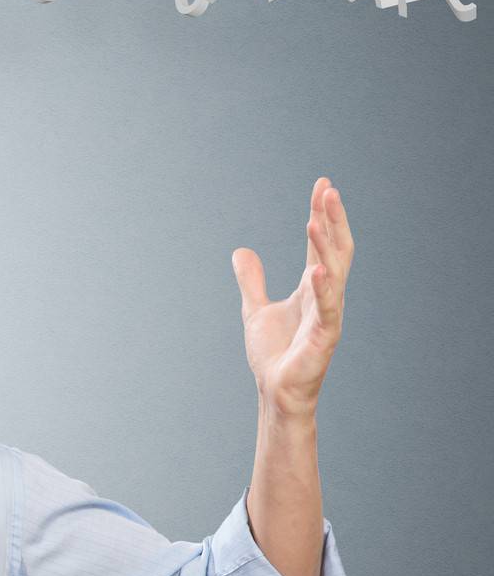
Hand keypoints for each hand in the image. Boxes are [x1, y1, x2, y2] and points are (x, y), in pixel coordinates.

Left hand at [232, 177, 354, 418]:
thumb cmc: (274, 353)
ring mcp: (327, 315)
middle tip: (328, 190)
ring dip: (325, 246)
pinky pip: (327, 309)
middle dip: (332, 220)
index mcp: (312, 287)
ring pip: (334, 273)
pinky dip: (324, 289)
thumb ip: (251, 280)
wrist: (275, 390)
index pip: (319, 243)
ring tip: (316, 218)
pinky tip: (318, 269)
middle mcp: (325, 296)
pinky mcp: (324, 337)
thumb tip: (241, 250)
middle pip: (334, 250)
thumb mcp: (254, 308)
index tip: (322, 185)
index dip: (320, 215)